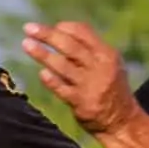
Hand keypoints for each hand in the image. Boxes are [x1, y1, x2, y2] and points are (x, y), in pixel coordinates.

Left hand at [23, 20, 137, 134]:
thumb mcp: (109, 63)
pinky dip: (51, 80)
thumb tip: (60, 31)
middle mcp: (99, 66)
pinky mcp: (81, 102)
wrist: (122, 120)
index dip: (64, 27)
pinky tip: (41, 73)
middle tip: (29, 28)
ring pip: (62, 65)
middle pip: (70, 45)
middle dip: (48, 35)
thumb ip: (89, 48)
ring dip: (42, 54)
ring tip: (26, 44)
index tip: (51, 27)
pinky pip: (62, 89)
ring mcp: (89, 85)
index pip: (83, 32)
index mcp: (106, 53)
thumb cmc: (111, 87)